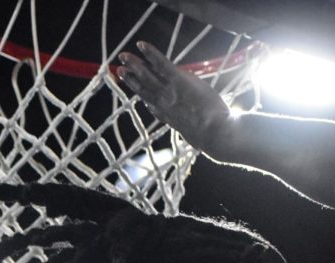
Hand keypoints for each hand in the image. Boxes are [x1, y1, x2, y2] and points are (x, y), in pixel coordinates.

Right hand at [118, 41, 232, 155]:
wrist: (215, 133)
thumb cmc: (211, 137)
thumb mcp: (198, 138)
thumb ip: (193, 135)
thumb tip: (199, 145)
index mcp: (170, 118)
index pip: (153, 105)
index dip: (145, 97)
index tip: (138, 92)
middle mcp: (165, 105)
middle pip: (144, 89)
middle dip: (131, 80)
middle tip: (119, 71)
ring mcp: (170, 92)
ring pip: (147, 76)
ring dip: (134, 64)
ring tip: (123, 57)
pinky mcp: (178, 81)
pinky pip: (161, 64)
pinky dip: (151, 53)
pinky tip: (141, 44)